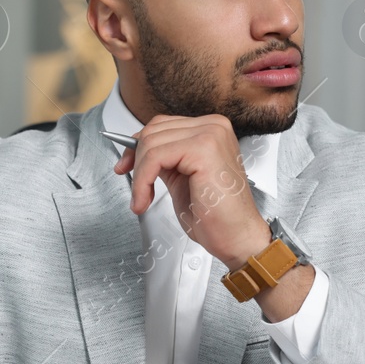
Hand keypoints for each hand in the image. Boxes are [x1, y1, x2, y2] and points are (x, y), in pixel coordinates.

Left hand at [112, 115, 270, 270]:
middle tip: (135, 189)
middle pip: (153, 131)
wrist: (237, 238)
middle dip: (135, 160)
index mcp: (212, 130)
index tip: (126, 166)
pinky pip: (155, 157)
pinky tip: (145, 200)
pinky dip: (142, 180)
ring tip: (142, 200)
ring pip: (151, 143)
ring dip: (139, 176)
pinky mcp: (202, 149)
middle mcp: (214, 126)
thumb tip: (138, 151)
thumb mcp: (182, 178)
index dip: (138, 146)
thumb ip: (166, 159)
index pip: (162, 125)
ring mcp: (210, 134)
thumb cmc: (217, 216)